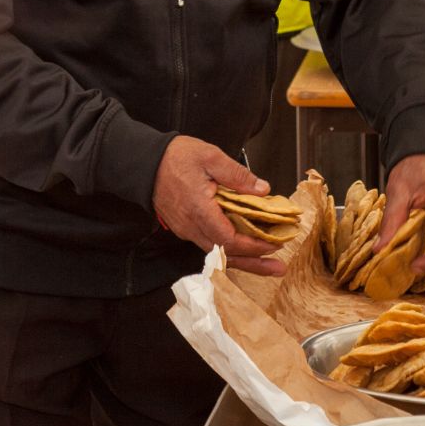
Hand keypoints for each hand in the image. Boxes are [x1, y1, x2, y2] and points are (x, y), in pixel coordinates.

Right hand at [152, 135, 285, 276]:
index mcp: (199, 210)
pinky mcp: (185, 229)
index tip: (274, 243)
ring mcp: (187, 230)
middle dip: (254, 263)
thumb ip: (238, 175)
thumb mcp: (210, 157)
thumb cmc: (175, 158)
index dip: (254, 245)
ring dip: (244, 261)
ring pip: (218, 254)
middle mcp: (191, 226)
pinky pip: (210, 246)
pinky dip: (229, 252)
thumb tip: (262, 190)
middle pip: (226, 255)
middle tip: (278, 268)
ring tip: (267, 267)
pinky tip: (244, 252)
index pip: (230, 239)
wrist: (146, 163)